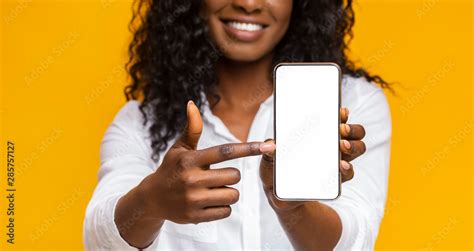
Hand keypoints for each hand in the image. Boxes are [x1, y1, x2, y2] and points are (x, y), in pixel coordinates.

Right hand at [138, 101, 274, 223]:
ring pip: (232, 195)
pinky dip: (222, 207)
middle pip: (235, 176)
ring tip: (213, 190)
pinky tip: (208, 203)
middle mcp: (191, 179)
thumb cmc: (171, 169)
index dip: (248, 148)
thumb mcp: (179, 148)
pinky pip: (225, 211)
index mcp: (190, 160)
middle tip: (217, 176)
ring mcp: (193, 199)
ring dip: (228, 192)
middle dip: (231, 176)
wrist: (151, 198)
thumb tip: (191, 104)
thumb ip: (192, 128)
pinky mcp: (195, 217)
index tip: (267, 146)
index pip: (225, 152)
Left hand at [259, 107, 365, 211]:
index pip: (337, 119)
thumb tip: (270, 145)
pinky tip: (342, 166)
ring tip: (342, 146)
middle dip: (351, 129)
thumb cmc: (276, 169)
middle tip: (340, 130)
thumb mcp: (269, 157)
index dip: (342, 114)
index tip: (340, 112)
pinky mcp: (335, 179)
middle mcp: (332, 144)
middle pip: (355, 132)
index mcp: (318, 133)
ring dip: (353, 146)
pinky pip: (348, 172)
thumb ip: (268, 149)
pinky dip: (348, 169)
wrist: (279, 195)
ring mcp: (336, 161)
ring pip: (357, 148)